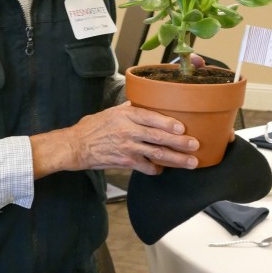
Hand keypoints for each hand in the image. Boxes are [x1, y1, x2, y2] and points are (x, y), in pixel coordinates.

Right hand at [31, 103, 199, 178]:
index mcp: (125, 115)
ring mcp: (127, 148)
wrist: (76, 146)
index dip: (167, 123)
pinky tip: (164, 169)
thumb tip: (151, 103)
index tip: (182, 127)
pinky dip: (157, 169)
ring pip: (157, 154)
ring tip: (191, 162)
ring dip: (176, 159)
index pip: (150, 117)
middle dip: (179, 143)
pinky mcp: (125, 162)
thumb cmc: (94, 127)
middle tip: (195, 145)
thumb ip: (132, 109)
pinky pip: (146, 167)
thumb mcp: (112, 111)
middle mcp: (128, 131)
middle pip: (158, 137)